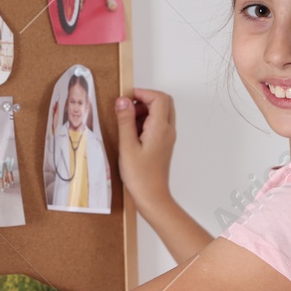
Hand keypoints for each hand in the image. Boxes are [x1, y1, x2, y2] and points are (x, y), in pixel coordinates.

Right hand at [115, 88, 174, 209]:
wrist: (152, 197)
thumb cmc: (140, 176)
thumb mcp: (127, 146)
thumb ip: (125, 120)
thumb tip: (123, 100)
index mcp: (160, 128)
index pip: (159, 97)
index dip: (142, 93)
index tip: (126, 99)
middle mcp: (168, 130)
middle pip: (163, 102)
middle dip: (145, 100)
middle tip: (127, 109)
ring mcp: (167, 137)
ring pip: (161, 112)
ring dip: (144, 111)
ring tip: (127, 124)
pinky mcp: (163, 144)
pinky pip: (158, 124)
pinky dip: (146, 122)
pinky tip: (132, 135)